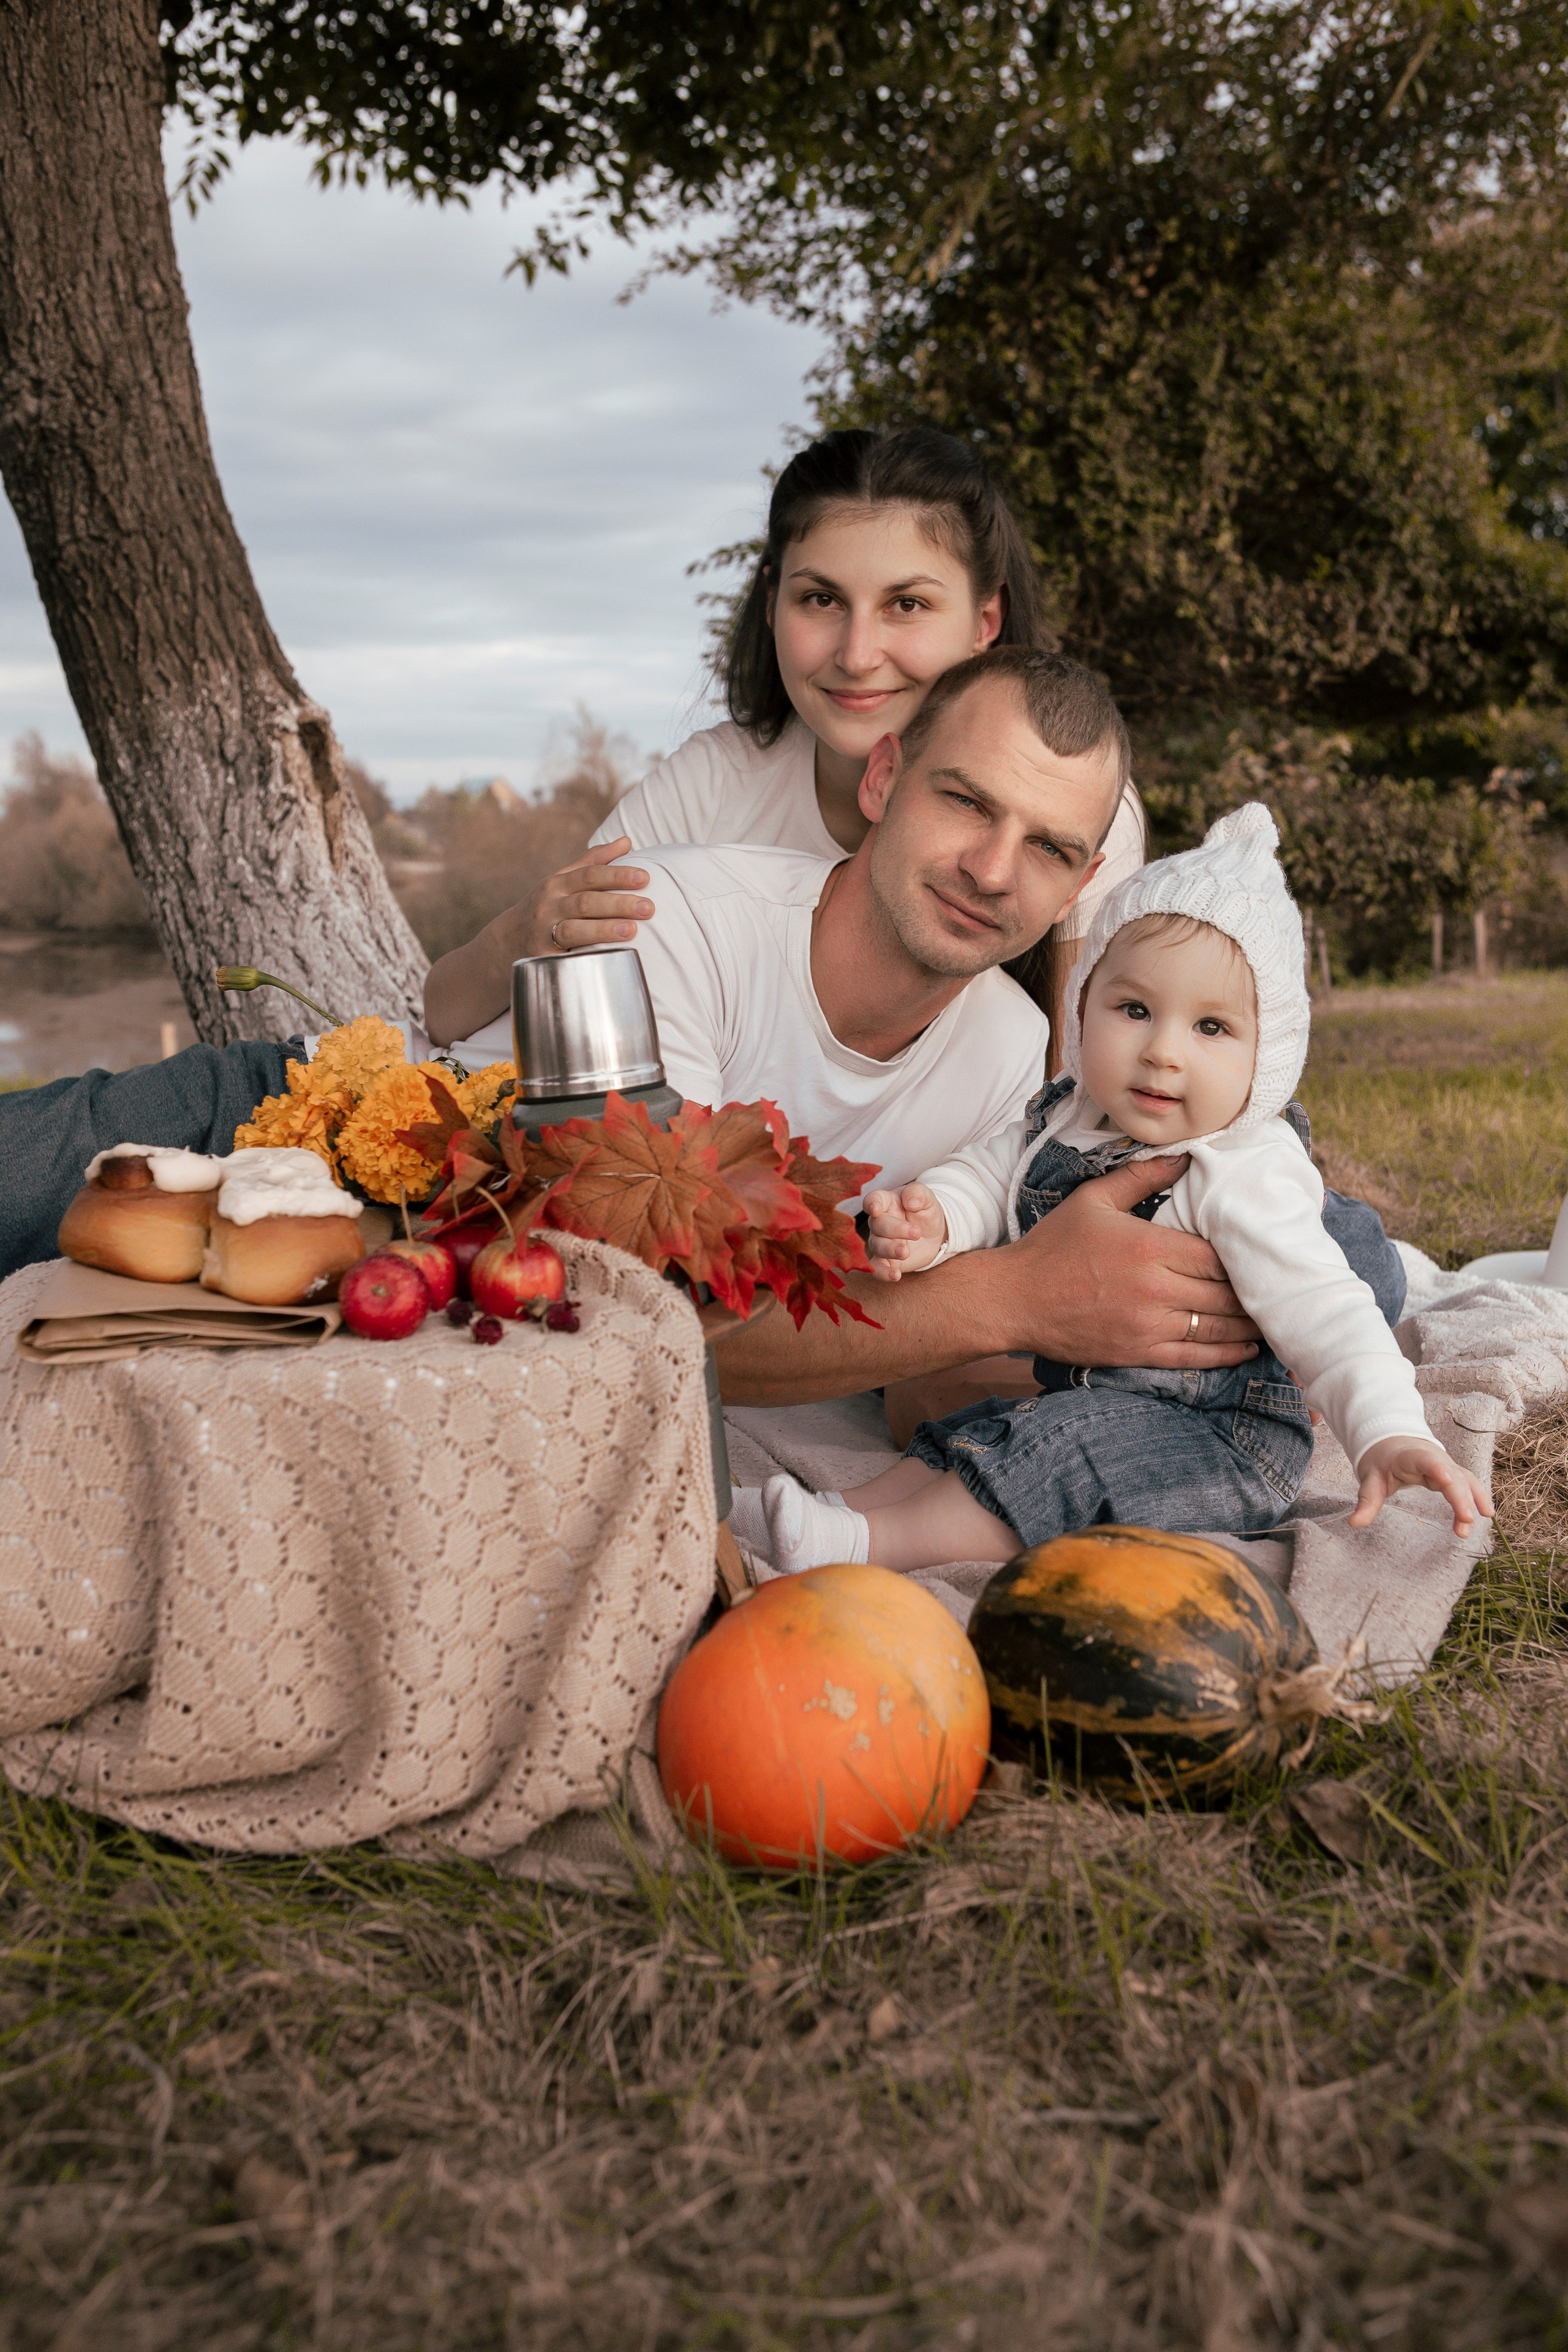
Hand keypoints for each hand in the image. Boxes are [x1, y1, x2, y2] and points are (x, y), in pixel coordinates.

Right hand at [527, 835, 653, 954]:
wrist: (507, 939)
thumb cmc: (546, 906)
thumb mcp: (562, 881)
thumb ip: (592, 862)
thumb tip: (626, 842)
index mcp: (557, 882)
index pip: (589, 874)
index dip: (617, 875)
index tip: (644, 877)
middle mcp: (549, 904)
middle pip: (586, 901)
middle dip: (618, 903)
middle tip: (648, 907)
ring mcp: (544, 931)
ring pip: (575, 928)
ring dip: (604, 928)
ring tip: (632, 929)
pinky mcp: (543, 956)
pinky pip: (566, 955)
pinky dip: (587, 953)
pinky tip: (610, 955)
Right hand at [865, 1182, 947, 1282]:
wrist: (934, 1234)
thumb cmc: (925, 1212)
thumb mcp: (927, 1198)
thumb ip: (918, 1193)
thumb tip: (910, 1202)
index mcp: (887, 1202)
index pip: (873, 1199)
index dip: (872, 1204)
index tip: (876, 1209)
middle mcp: (879, 1222)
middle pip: (878, 1224)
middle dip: (895, 1229)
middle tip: (916, 1233)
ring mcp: (881, 1241)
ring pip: (877, 1246)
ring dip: (890, 1249)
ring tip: (906, 1252)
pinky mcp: (885, 1260)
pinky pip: (877, 1268)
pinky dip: (883, 1273)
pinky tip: (895, 1275)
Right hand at [1001, 1155, 1261, 1366]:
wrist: (1014, 1299)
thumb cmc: (1053, 1247)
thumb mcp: (1093, 1199)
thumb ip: (1141, 1177)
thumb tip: (1183, 1157)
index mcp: (1150, 1247)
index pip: (1216, 1255)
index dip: (1241, 1257)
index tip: (1257, 1255)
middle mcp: (1156, 1289)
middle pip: (1224, 1293)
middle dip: (1252, 1292)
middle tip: (1274, 1287)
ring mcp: (1149, 1325)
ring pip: (1216, 1328)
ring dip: (1247, 1325)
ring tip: (1270, 1318)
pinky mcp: (1139, 1353)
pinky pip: (1194, 1357)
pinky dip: (1226, 1355)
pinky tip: (1246, 1348)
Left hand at [1351, 1437, 1492, 1534]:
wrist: (1392, 1440)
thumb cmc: (1381, 1460)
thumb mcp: (1371, 1478)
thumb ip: (1366, 1501)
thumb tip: (1354, 1523)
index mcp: (1411, 1456)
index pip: (1426, 1461)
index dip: (1437, 1469)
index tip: (1447, 1480)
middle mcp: (1434, 1458)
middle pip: (1452, 1475)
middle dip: (1460, 1497)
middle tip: (1466, 1521)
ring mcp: (1446, 1464)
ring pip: (1465, 1479)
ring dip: (1473, 1499)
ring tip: (1478, 1521)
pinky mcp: (1453, 1473)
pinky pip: (1469, 1483)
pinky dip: (1478, 1495)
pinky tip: (1487, 1513)